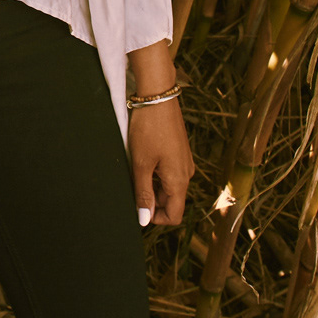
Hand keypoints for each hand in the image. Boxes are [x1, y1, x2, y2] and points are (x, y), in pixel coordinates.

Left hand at [129, 98, 192, 229]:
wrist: (158, 97)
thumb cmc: (148, 129)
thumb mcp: (141, 164)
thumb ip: (143, 193)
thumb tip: (144, 219)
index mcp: (180, 180)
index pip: (174, 215)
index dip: (155, 218)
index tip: (136, 206)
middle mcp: (186, 174)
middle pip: (171, 202)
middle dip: (151, 201)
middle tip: (131, 185)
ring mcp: (184, 163)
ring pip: (168, 187)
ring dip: (152, 186)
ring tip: (135, 170)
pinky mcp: (179, 152)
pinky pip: (169, 173)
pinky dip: (155, 174)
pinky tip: (141, 160)